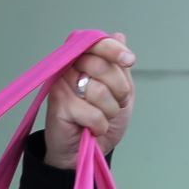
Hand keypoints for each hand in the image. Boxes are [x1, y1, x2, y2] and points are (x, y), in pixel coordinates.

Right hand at [41, 34, 134, 169]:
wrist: (84, 152)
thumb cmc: (101, 121)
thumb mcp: (121, 94)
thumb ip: (120, 68)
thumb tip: (120, 36)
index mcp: (83, 59)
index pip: (97, 42)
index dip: (114, 50)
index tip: (130, 61)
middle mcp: (69, 67)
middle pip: (101, 65)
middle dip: (118, 89)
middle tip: (114, 102)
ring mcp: (61, 84)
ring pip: (98, 90)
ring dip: (108, 111)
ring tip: (100, 117)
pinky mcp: (58, 104)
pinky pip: (92, 112)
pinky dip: (99, 125)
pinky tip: (91, 128)